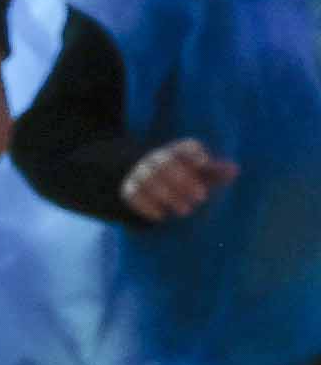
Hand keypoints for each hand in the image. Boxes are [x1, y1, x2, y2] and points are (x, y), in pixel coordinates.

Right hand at [122, 138, 237, 223]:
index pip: (184, 148)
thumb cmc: (188, 175)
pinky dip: (146, 206)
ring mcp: (141, 172)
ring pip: (148, 179)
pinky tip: (161, 217)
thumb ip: (217, 171)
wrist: (152, 179)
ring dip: (167, 195)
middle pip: (165, 164)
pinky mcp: (130, 188)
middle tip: (201, 197)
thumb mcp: (203, 172)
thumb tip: (234, 170)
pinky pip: (133, 195)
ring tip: (186, 211)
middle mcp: (158, 158)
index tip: (204, 162)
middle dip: (183, 180)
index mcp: (179, 150)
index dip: (192, 152)